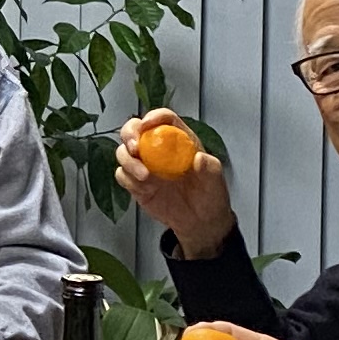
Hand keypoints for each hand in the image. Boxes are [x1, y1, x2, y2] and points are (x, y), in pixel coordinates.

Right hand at [112, 109, 234, 255]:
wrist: (199, 222)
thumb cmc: (209, 195)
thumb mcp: (216, 180)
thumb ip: (210, 168)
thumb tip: (199, 158)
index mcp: (178, 139)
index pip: (163, 119)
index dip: (154, 117)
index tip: (148, 125)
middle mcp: (157, 149)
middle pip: (134, 129)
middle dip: (129, 134)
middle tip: (135, 148)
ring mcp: (144, 165)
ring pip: (123, 152)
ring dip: (128, 161)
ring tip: (144, 176)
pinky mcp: (136, 183)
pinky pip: (122, 175)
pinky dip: (128, 180)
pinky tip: (144, 189)